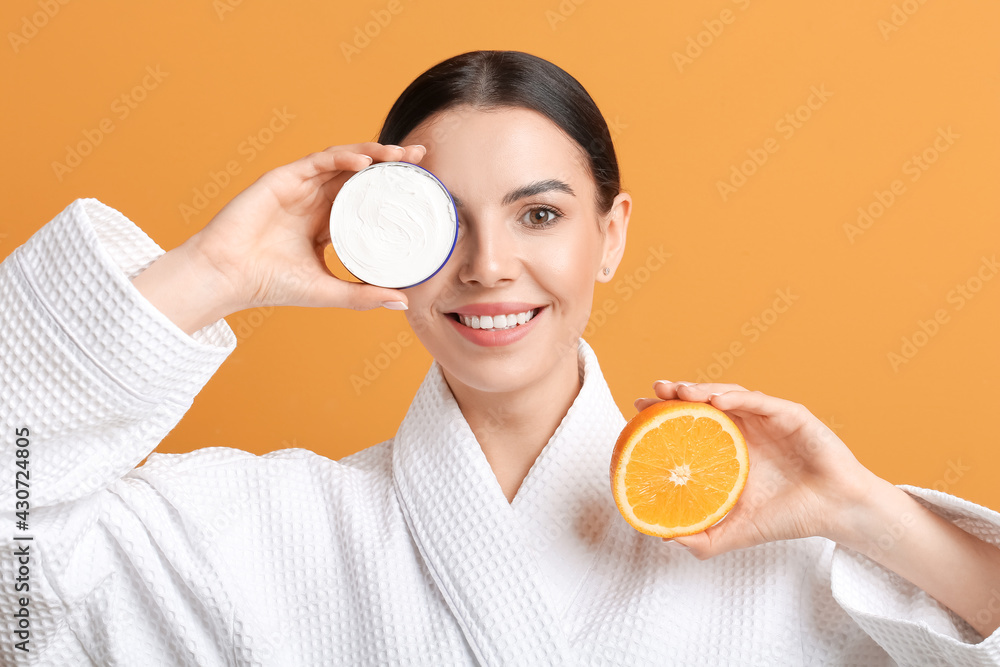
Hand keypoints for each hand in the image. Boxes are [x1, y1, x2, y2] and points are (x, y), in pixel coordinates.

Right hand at [184, 142, 426, 312]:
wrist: (228, 277)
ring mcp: (300, 187)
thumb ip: (364, 295)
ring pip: (344, 160)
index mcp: (326, 223)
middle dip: (392, 163)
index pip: (366, 199)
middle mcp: (316, 200)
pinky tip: (366, 162)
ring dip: (374, 153)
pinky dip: (343, 158)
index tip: (422, 187)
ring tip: (401, 155)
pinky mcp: (283, 178)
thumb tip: (404, 302)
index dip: (392, 190)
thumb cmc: (270, 285)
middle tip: (422, 158)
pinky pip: (319, 161)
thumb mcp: (328, 291)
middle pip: (361, 174)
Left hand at [633, 381, 888, 558]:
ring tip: (678, 391)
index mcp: (730, 447)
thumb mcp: (739, 531)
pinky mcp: (790, 415)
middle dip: (676, 393)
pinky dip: (737, 397)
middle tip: (652, 391)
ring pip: (729, 394)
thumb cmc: (791, 516)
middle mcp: (745, 428)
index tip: (638, 409)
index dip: (665, 414)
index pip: (691, 423)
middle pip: (704, 402)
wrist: (836, 513)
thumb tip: (666, 539)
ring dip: (702, 389)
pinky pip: (759, 400)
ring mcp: (767, 419)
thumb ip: (706, 539)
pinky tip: (716, 399)